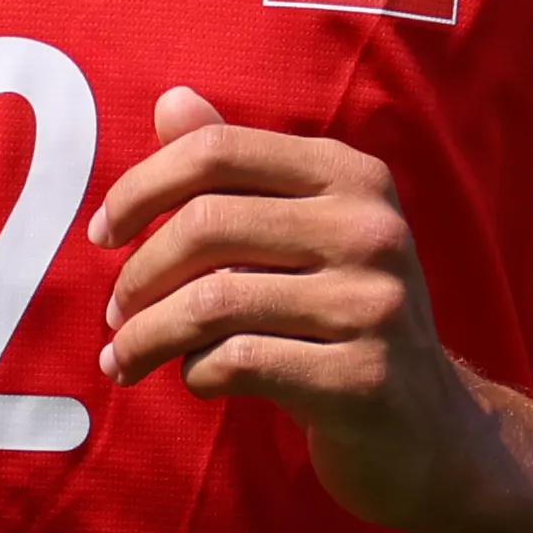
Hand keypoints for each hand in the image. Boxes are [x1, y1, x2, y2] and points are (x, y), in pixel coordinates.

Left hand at [90, 88, 505, 532]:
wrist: (429, 430)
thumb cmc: (340, 319)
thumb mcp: (299, 235)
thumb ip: (236, 172)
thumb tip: (170, 101)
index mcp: (351, 176)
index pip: (218, 150)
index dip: (141, 188)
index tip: (103, 233)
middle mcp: (370, 228)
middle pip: (207, 225)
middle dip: (137, 273)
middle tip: (114, 312)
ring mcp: (374, 305)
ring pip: (213, 302)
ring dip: (148, 334)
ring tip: (124, 357)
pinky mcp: (363, 379)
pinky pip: (240, 362)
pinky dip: (195, 373)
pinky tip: (195, 379)